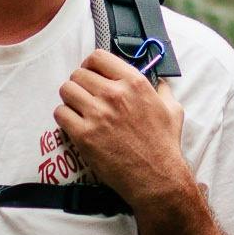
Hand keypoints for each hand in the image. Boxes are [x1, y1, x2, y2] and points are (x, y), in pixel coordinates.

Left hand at [55, 49, 190, 209]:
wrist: (157, 177)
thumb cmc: (164, 145)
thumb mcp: (173, 110)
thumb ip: (162, 91)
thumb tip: (159, 82)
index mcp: (134, 83)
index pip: (98, 57)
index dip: (91, 64)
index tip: (92, 73)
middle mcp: (114, 94)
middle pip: (78, 74)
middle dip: (80, 83)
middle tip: (85, 96)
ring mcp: (97, 114)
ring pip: (66, 91)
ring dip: (70, 99)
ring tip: (78, 109)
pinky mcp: (84, 135)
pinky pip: (60, 114)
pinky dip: (64, 117)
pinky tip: (74, 124)